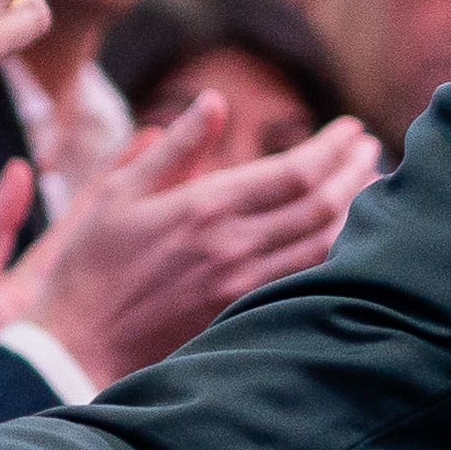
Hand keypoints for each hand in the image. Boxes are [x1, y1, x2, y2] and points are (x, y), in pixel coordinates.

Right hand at [0, 97, 383, 387]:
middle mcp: (233, 247)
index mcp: (205, 207)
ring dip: (356, 212)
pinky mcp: (241, 315)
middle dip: (356, 173)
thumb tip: (215, 103)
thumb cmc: (91, 266)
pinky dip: (335, 253)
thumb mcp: (120, 194)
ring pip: (323, 245)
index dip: (333, 148)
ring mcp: (242, 287)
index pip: (295, 172)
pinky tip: (344, 239)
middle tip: (373, 150)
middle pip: (322, 206)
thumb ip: (174, 148)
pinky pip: (305, 279)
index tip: (353, 130)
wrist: (76, 346)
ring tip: (372, 187)